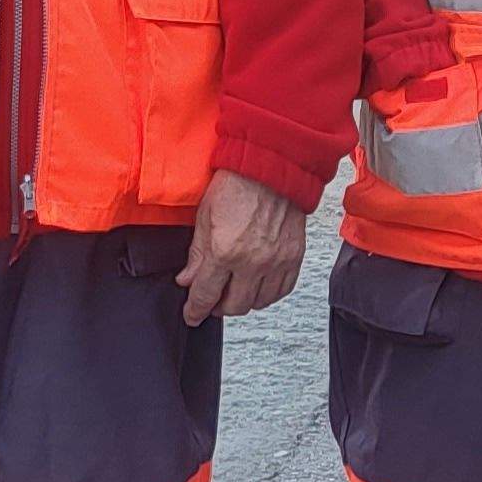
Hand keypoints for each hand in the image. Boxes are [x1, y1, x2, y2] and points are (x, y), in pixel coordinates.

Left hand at [176, 170, 304, 324]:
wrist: (272, 166)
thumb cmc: (238, 183)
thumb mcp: (204, 217)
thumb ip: (197, 254)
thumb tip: (188, 278)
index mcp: (225, 251)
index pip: (205, 295)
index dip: (195, 311)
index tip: (192, 315)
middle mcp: (253, 262)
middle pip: (233, 306)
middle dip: (217, 307)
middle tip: (212, 299)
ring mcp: (276, 261)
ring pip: (258, 303)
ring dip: (243, 301)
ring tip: (234, 291)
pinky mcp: (293, 257)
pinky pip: (281, 291)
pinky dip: (267, 294)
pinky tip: (257, 286)